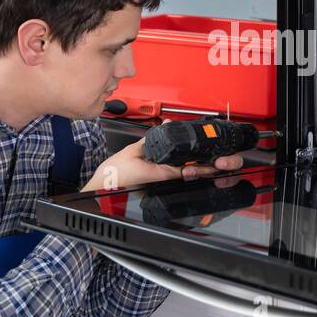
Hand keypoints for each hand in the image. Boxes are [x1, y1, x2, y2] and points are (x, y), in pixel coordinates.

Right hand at [81, 136, 243, 192]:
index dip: (203, 168)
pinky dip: (176, 169)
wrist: (101, 190)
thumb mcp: (133, 150)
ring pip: (178, 175)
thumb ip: (151, 139)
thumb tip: (165, 127)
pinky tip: (181, 164)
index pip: (187, 171)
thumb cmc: (113, 175)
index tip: (215, 166)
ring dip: (189, 168)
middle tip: (214, 162)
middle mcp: (161, 181)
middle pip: (186, 174)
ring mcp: (157, 185)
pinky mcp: (152, 186)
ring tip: (202, 163)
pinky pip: (168, 176)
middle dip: (199, 168)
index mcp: (160, 173)